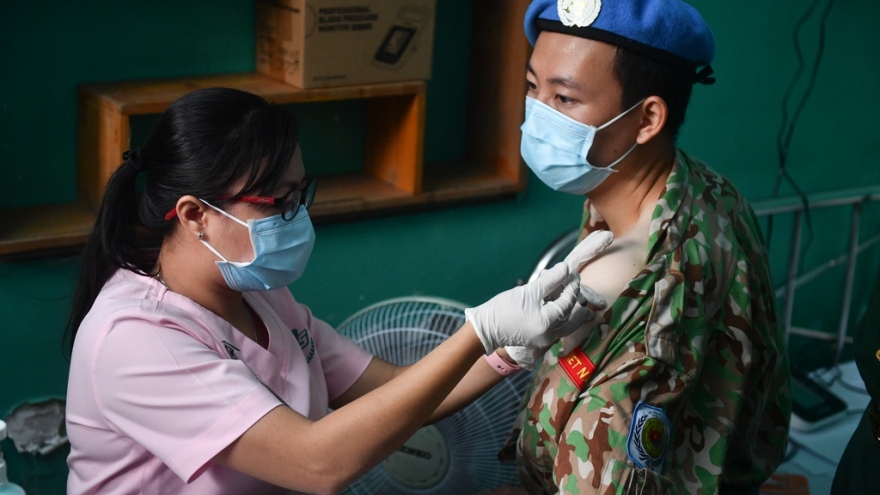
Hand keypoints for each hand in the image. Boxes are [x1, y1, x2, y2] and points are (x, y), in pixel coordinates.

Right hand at [503, 231, 613, 368]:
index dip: (572, 285)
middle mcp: (550, 334)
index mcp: (548, 322)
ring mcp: (545, 340)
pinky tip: (565, 316)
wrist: (485, 330)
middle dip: (579, 305)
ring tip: (586, 311)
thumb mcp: (528, 292)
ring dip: (575, 317)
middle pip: (572, 318)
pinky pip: (558, 331)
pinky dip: (564, 322)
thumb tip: (567, 269)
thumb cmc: (504, 309)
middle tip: (586, 296)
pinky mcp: (538, 340)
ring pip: (567, 327)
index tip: (574, 273)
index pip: (568, 301)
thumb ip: (550, 281)